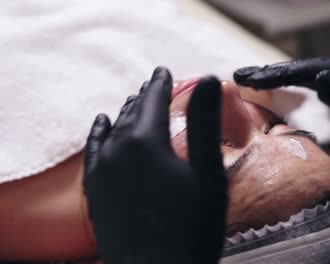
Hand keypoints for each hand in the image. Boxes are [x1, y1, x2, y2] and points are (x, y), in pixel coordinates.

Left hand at [83, 68, 226, 263]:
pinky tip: (102, 124)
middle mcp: (117, 150)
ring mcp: (102, 171)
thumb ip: (205, 121)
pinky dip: (99, 133)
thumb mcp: (207, 170)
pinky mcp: (95, 189)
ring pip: (113, 129)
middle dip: (143, 96)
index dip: (159, 83)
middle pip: (131, 113)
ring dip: (125, 113)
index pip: (152, 100)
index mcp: (146, 141)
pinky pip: (94, 151)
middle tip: (152, 84)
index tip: (162, 71)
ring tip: (133, 102)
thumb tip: (209, 80)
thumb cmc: (191, 225)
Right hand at [234, 58, 329, 171]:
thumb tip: (317, 77)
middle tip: (238, 74)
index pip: (302, 71)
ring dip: (275, 76)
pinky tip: (278, 86)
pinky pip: (308, 82)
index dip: (273, 75)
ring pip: (301, 73)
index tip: (247, 79)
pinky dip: (289, 83)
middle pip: (298, 67)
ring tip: (250, 78)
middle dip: (267, 72)